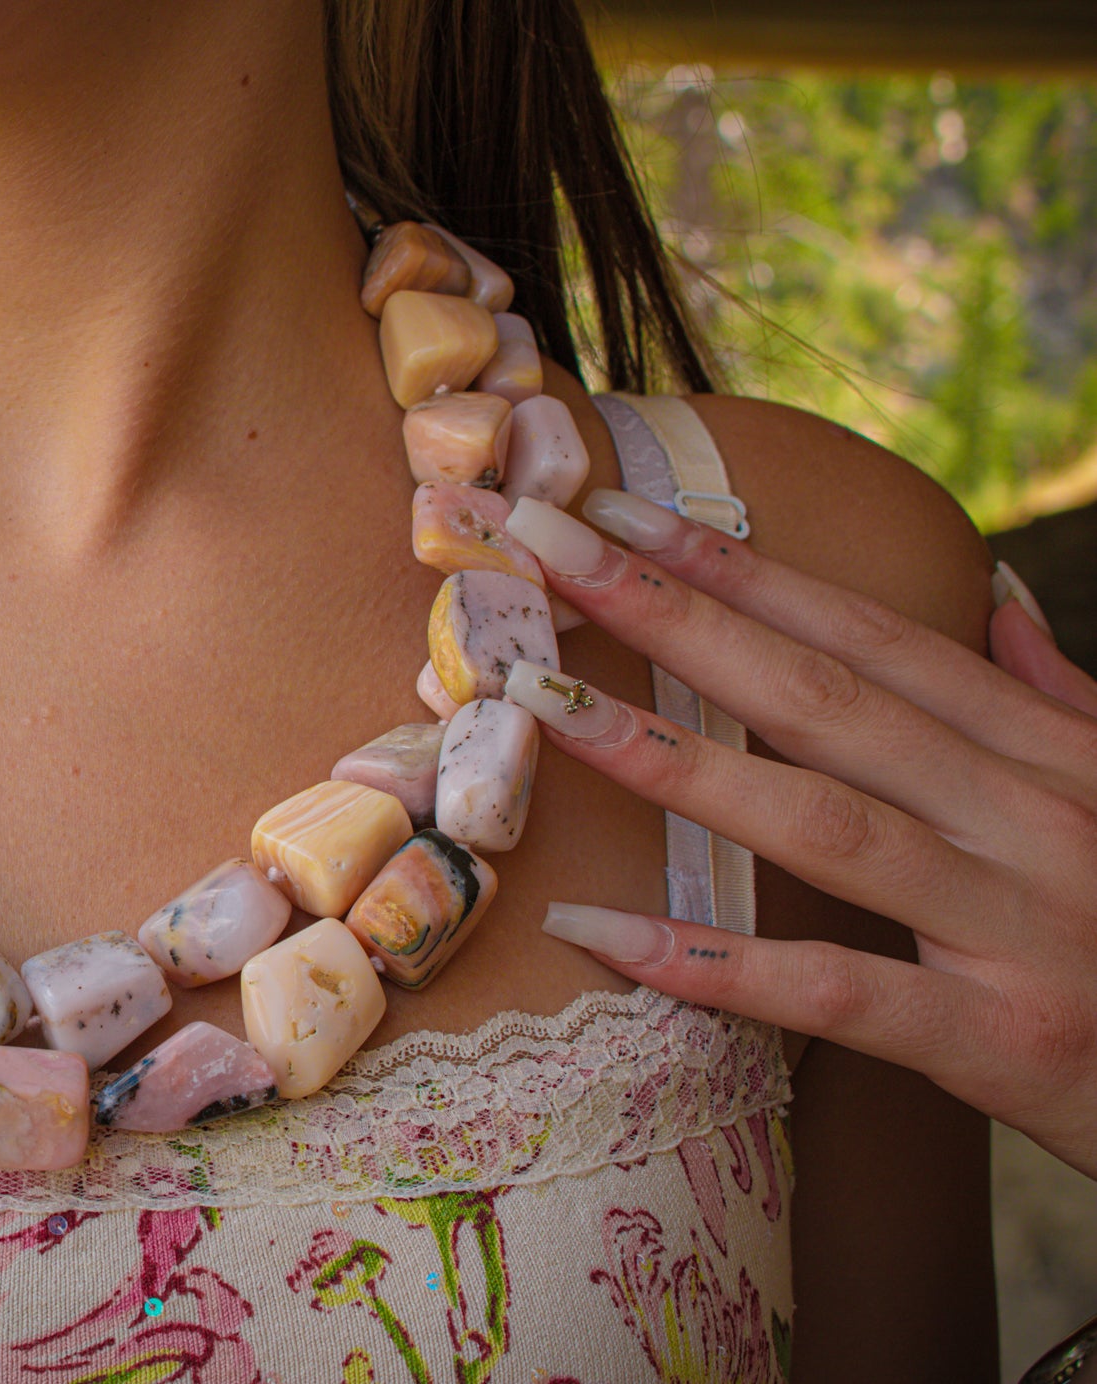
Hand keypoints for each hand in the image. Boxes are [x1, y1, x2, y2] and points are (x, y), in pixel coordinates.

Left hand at [501, 490, 1096, 1178]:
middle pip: (825, 700)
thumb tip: (995, 602)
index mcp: (1046, 756)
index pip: (874, 639)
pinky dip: (716, 965)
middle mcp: (1029, 819)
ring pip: (822, 823)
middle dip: (679, 617)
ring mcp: (1019, 928)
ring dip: (671, 759)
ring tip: (542, 707)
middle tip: (548, 548)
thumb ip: (1059, 704)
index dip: (745, 571)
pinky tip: (598, 930)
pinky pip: (836, 991)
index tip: (625, 514)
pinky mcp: (1004, 1040)